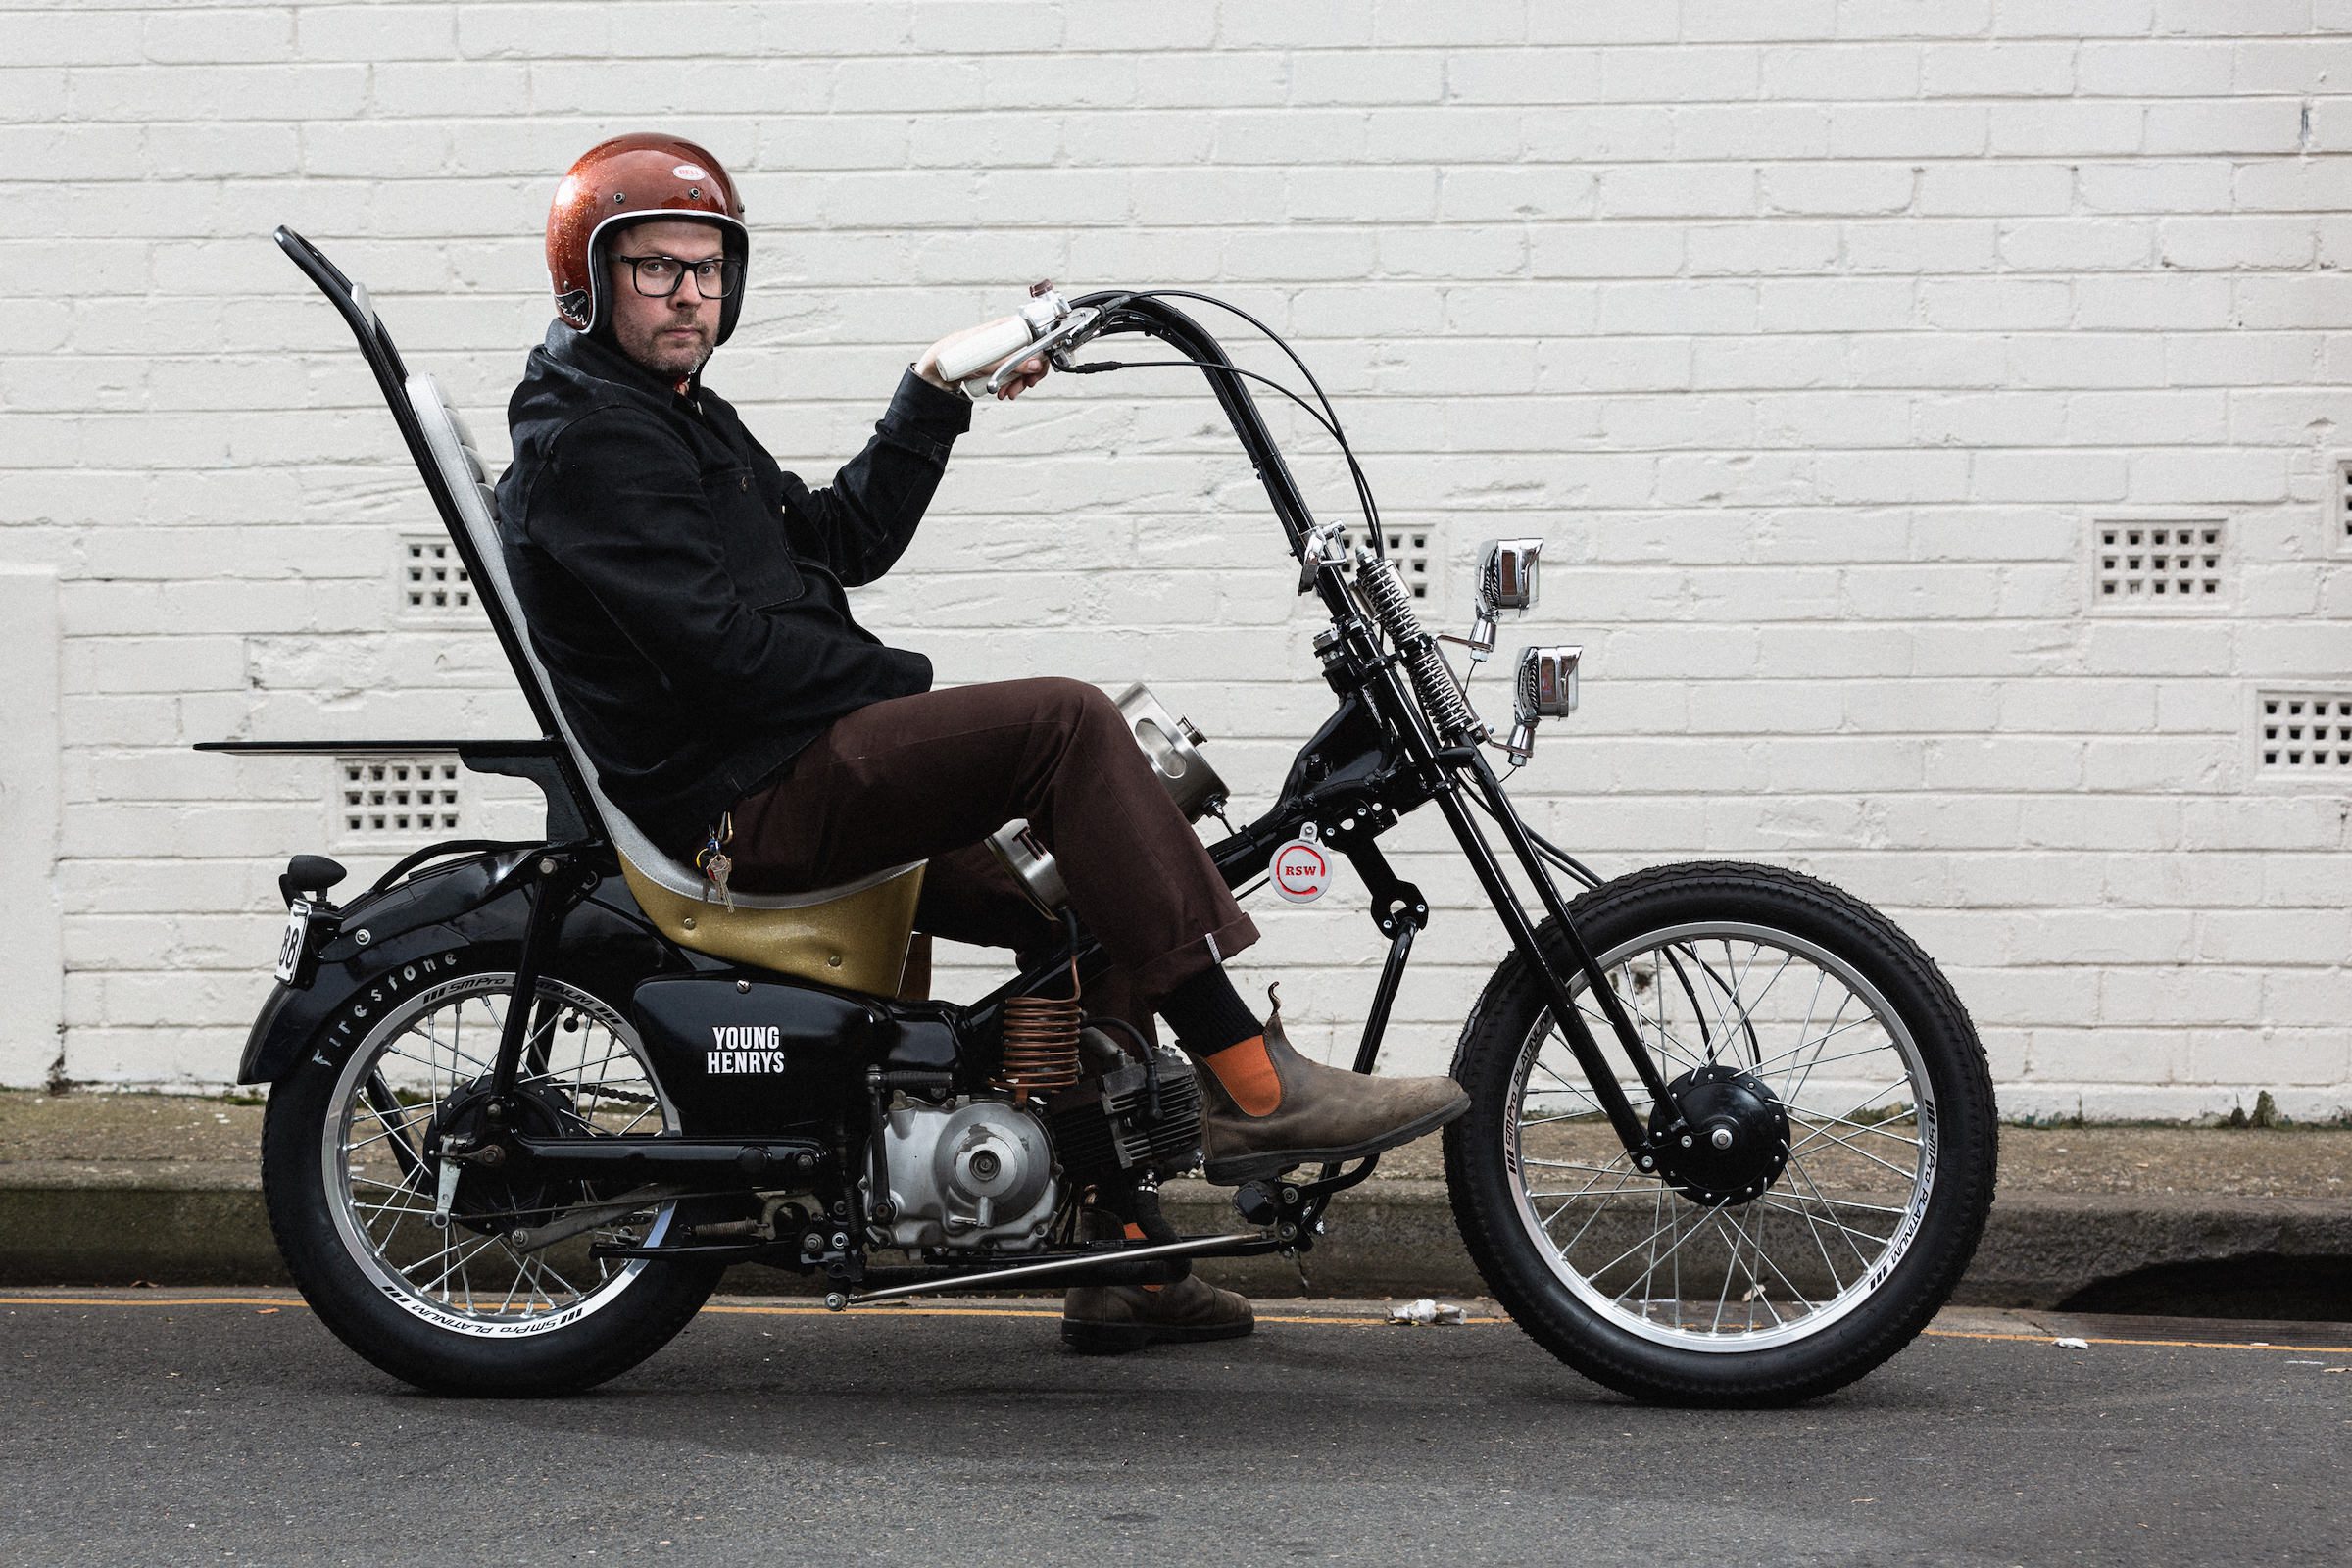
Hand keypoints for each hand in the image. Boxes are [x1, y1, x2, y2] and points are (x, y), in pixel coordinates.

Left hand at [916, 322, 1050, 400]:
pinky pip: (1010, 373)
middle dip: (1029, 373)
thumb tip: (1036, 364)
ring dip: (1018, 382)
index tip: (1037, 370)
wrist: (936, 370)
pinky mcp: (995, 364)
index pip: (1032, 335)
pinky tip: (1004, 392)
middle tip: (1024, 386)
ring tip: (1008, 393)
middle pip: (1030, 353)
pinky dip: (1010, 384)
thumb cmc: (954, 355)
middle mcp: (1003, 338)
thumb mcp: (987, 362)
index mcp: (1002, 328)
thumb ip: (1013, 363)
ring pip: (1021, 366)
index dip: (1039, 353)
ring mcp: (999, 352)